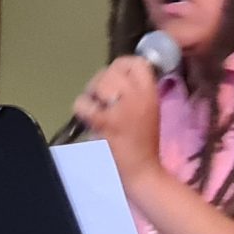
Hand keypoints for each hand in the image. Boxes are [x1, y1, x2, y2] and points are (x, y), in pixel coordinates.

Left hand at [71, 56, 162, 179]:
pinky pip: (84, 104)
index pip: (136, 62)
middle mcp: (138, 96)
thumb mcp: (149, 108)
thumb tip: (111, 76)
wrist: (142, 171)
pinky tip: (89, 120)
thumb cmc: (143, 142)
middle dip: (102, 81)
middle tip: (102, 99)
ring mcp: (122, 109)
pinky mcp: (106, 123)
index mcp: (151, 92)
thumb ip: (135, 90)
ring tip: (97, 110)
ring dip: (92, 95)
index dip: (121, 67)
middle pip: (113, 69)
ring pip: (97, 83)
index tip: (117, 81)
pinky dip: (82, 110)